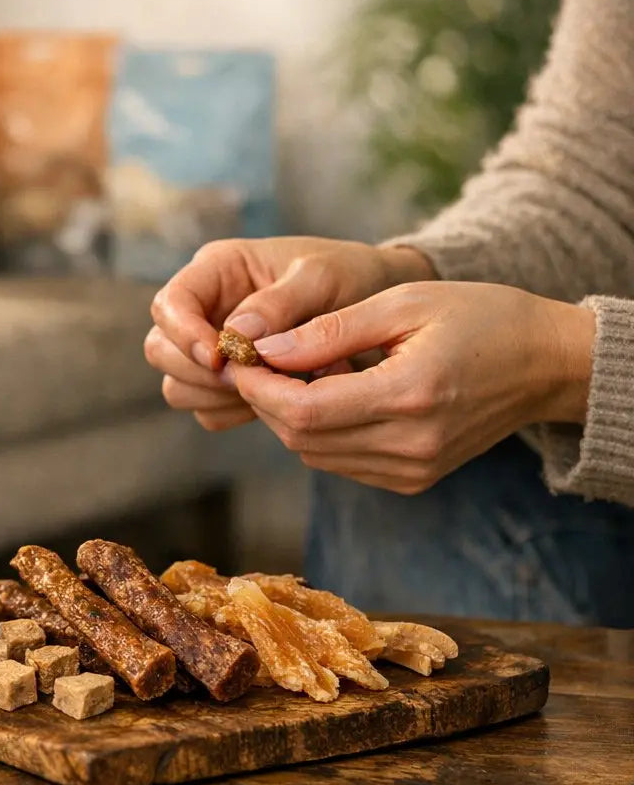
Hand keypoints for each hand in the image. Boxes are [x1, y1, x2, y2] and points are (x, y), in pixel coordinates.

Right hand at [146, 237, 435, 432]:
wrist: (380, 302)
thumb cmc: (351, 275)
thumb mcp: (323, 277)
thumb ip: (280, 303)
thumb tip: (236, 336)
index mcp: (217, 270)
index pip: (170, 304)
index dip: (185, 334)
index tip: (221, 357)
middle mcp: (205, 308)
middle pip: (161, 350)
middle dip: (199, 372)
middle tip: (249, 379)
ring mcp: (213, 346)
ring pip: (179, 385)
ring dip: (216, 396)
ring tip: (272, 388)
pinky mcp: (228, 380)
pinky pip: (208, 409)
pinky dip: (234, 412)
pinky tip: (276, 401)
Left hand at [230, 281, 594, 493]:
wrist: (546, 363)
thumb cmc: (479, 317)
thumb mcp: (403, 304)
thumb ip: (329, 331)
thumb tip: (263, 349)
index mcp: (410, 396)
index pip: (304, 410)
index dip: (258, 386)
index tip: (238, 355)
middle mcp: (411, 445)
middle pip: (302, 437)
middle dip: (265, 399)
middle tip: (255, 359)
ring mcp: (413, 470)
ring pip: (315, 454)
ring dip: (289, 415)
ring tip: (292, 371)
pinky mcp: (413, 479)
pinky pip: (340, 461)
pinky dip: (319, 431)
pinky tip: (328, 394)